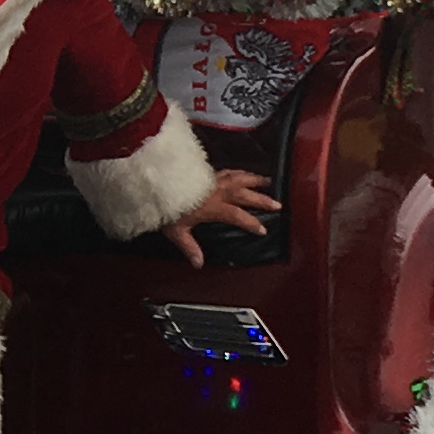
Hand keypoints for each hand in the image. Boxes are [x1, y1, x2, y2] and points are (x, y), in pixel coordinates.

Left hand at [164, 167, 283, 263]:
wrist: (155, 181)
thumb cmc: (164, 207)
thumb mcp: (176, 231)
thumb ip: (190, 247)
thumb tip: (198, 263)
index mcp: (213, 207)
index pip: (238, 216)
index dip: (252, 222)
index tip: (263, 229)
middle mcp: (216, 191)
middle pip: (245, 194)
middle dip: (262, 199)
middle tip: (278, 203)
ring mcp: (212, 179)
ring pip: (239, 177)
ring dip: (255, 179)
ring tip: (268, 180)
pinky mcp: (205, 171)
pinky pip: (227, 170)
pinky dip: (238, 171)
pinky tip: (241, 172)